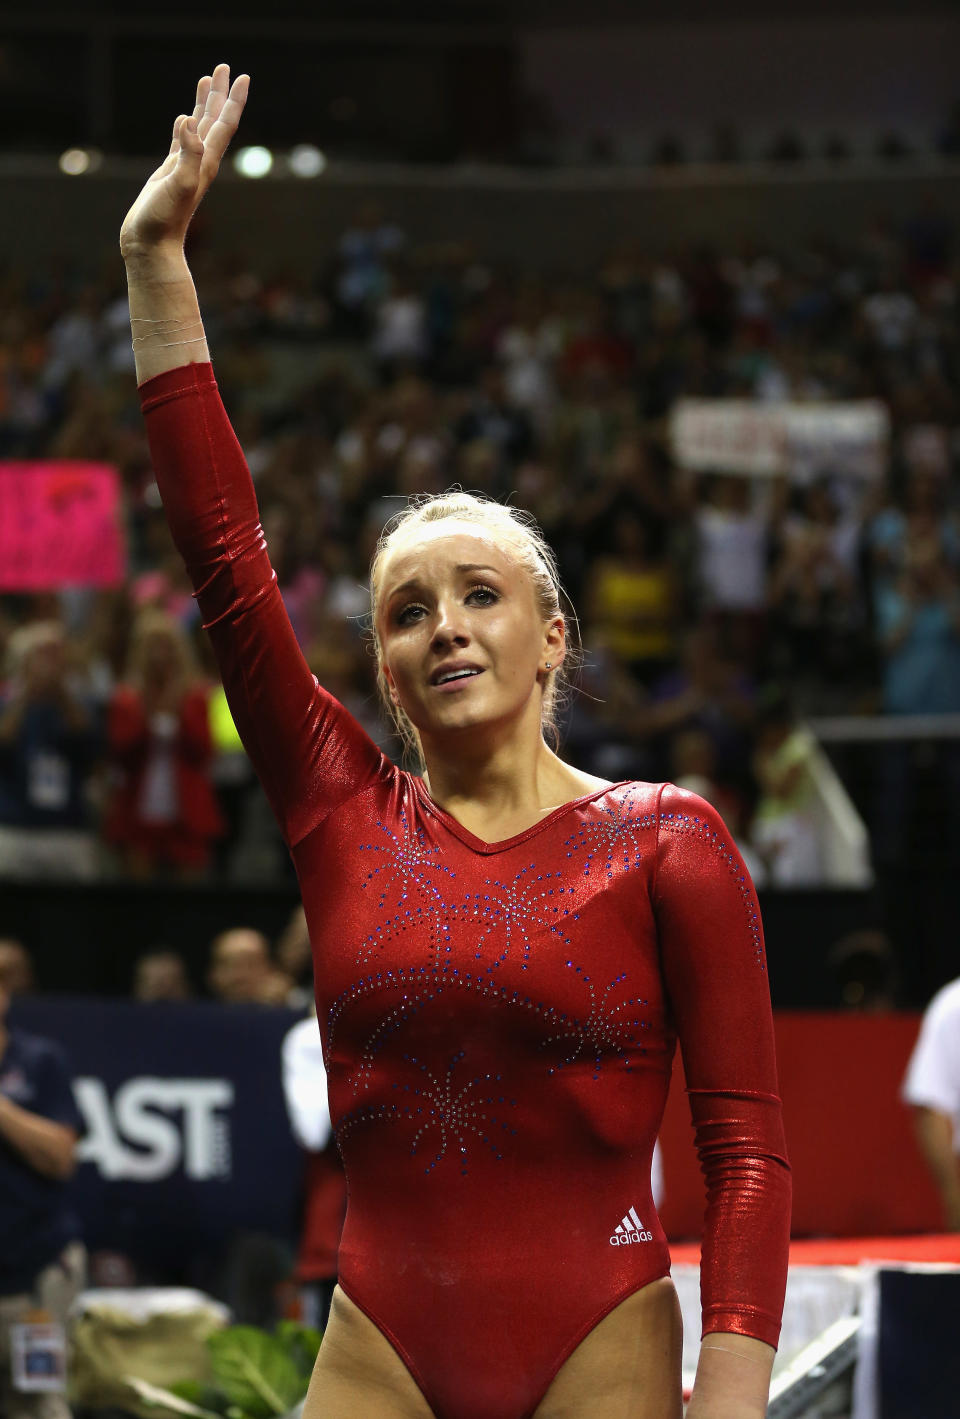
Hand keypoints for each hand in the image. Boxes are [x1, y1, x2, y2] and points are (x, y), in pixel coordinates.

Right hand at [120, 64, 248, 259]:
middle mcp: (201, 162)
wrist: (152, 245)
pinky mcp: (171, 172)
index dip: (233, 100)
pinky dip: (185, 124)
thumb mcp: (178, 184)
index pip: (224, 124)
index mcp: (206, 161)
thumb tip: (189, 123)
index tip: (241, 76)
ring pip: (199, 127)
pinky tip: (185, 118)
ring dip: (204, 104)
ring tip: (206, 80)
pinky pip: (182, 140)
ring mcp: (186, 166)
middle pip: (215, 119)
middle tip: (224, 67)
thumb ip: (187, 154)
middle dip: (220, 93)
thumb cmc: (164, 220)